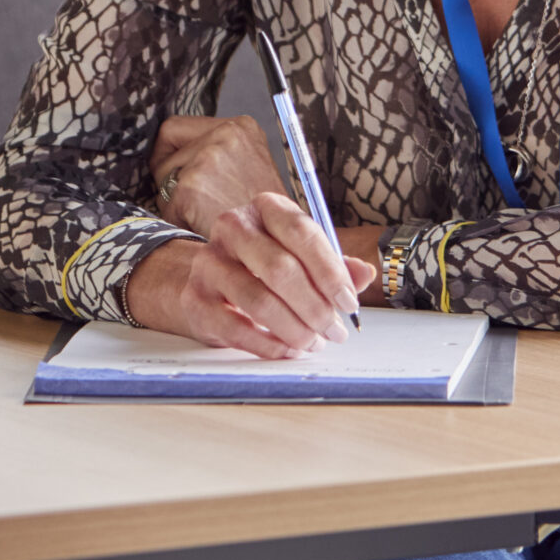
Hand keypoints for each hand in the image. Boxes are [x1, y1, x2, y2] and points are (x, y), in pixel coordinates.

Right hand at [123, 197, 377, 357]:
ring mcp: (209, 263)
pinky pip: (236, 327)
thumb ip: (333, 265)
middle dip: (314, 306)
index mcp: (266, 208)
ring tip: (313, 343)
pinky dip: (268, 344)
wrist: (208, 282)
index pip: (301, 231)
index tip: (348, 302)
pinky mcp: (195, 299)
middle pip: (279, 268)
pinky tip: (288, 350)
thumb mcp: (301, 257)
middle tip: (334, 331)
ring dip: (293, 329)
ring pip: (257, 300)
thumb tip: (364, 274)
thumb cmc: (263, 266)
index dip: (329, 270)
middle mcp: (233, 227)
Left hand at [150, 114, 285, 238]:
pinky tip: (204, 224)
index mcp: (241, 127)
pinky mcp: (191, 185)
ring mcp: (208, 157)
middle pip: (165, 142)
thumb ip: (217, 151)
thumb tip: (172, 149)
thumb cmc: (261, 215)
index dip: (172, 151)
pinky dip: (178, 219)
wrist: (274, 244)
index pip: (177, 125)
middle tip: (195, 197)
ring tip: (206, 213)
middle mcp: (226, 134)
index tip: (178, 170)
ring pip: (162, 175)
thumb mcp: (249, 167)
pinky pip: (165, 203)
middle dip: (169, 171)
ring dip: (175, 199)